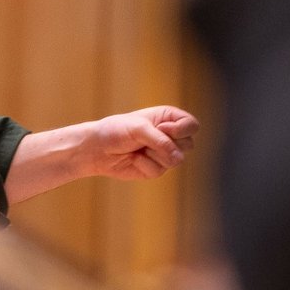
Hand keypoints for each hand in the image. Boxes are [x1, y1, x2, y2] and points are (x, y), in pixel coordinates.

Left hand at [79, 105, 199, 180]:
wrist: (97, 149)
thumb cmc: (115, 131)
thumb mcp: (138, 128)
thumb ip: (161, 141)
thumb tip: (179, 159)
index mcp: (168, 118)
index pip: (192, 125)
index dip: (181, 130)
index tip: (161, 128)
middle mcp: (170, 136)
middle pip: (188, 145)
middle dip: (164, 144)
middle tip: (143, 139)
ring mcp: (164, 153)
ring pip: (176, 160)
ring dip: (153, 154)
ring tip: (138, 148)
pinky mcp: (156, 168)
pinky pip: (160, 170)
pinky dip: (144, 164)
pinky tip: (133, 158)